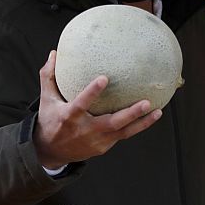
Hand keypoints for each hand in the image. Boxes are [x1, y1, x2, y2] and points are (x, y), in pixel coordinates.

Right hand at [33, 50, 161, 168]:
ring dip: (142, 123)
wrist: (51, 151)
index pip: (81, 103)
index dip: (92, 92)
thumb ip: (49, 76)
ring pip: (123, 132)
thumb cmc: (50, 120)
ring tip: (158, 111)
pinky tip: (151, 117)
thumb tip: (54, 53)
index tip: (104, 78)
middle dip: (130, 114)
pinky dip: (137, 127)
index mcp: (69, 117)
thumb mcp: (46, 99)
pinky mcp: (103, 147)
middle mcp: (85, 130)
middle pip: (111, 123)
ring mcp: (96, 141)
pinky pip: (123, 135)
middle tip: (146, 102)